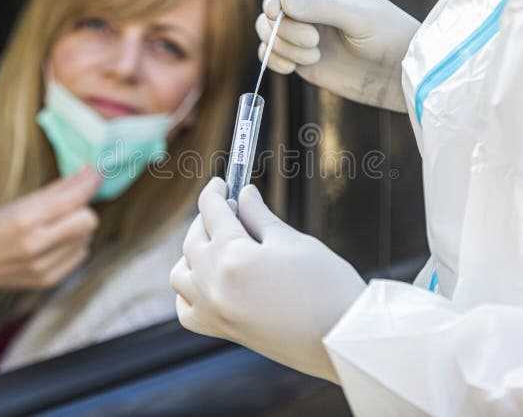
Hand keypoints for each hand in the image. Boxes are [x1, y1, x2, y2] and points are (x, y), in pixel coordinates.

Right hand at [0, 167, 100, 305]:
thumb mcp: (19, 203)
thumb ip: (58, 190)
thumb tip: (88, 171)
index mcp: (24, 220)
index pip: (72, 200)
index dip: (90, 184)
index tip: (99, 172)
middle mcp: (35, 246)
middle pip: (88, 220)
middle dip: (83, 210)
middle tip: (68, 207)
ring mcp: (44, 266)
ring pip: (87, 237)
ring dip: (77, 228)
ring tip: (53, 228)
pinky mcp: (51, 280)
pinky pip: (81, 254)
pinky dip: (73, 245)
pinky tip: (53, 244)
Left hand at [170, 178, 365, 382]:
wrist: (341, 339)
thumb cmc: (326, 287)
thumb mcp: (292, 241)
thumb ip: (259, 216)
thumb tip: (243, 195)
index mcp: (233, 258)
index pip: (212, 213)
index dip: (215, 192)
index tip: (221, 182)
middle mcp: (214, 286)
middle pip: (193, 240)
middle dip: (207, 219)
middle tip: (230, 208)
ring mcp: (214, 312)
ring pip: (181, 274)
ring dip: (193, 253)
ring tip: (219, 243)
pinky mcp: (222, 331)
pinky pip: (187, 308)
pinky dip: (190, 290)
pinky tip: (210, 279)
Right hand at [256, 0, 418, 111]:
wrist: (400, 75)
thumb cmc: (388, 37)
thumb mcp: (356, 17)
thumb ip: (319, 7)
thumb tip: (281, 1)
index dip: (276, 6)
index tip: (282, 17)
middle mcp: (311, 11)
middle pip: (271, 15)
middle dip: (284, 30)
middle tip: (313, 43)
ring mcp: (306, 38)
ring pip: (271, 36)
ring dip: (283, 48)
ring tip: (313, 58)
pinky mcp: (304, 61)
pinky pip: (274, 57)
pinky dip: (274, 61)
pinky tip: (290, 68)